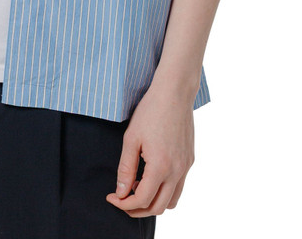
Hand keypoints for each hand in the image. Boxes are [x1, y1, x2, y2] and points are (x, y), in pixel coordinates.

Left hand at [105, 79, 194, 217]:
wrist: (174, 92)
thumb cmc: (150, 111)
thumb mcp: (131, 138)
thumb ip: (125, 168)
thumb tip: (120, 193)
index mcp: (161, 167)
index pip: (142, 200)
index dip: (124, 204)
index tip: (111, 197)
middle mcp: (177, 171)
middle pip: (158, 208)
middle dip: (137, 210)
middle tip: (122, 200)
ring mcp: (186, 167)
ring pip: (172, 201)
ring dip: (153, 203)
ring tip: (136, 188)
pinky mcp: (189, 160)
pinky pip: (179, 187)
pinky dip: (164, 191)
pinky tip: (150, 176)